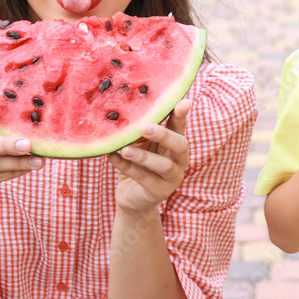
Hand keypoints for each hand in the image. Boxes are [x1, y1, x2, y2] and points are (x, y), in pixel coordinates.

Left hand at [109, 98, 190, 213]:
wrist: (131, 196)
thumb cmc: (136, 163)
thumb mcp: (139, 144)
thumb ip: (140, 132)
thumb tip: (128, 113)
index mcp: (176, 144)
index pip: (180, 126)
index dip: (182, 114)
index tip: (184, 102)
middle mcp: (180, 160)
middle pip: (180, 145)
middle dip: (164, 135)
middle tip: (145, 126)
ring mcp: (172, 178)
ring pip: (164, 165)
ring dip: (143, 156)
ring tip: (125, 150)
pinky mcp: (160, 192)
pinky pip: (145, 179)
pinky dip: (128, 168)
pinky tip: (113, 158)